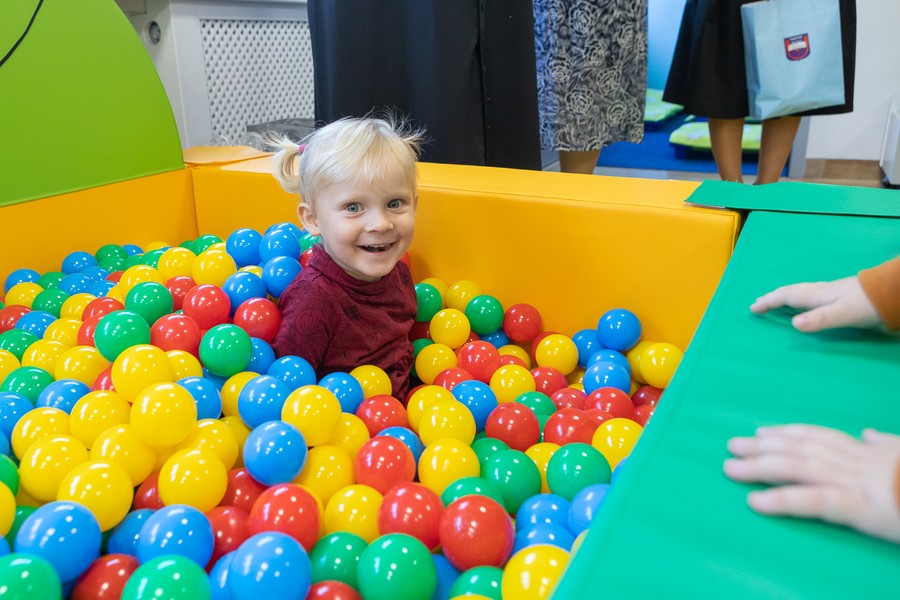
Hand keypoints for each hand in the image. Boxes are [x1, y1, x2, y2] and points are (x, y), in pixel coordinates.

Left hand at [724, 425, 899, 541]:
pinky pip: (815, 502)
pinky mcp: (864, 509)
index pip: (822, 437)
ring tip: (731, 469)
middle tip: (732, 446)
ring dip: (760, 468)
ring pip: (799, 469)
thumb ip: (888, 444)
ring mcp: (860, 483)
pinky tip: (755, 502)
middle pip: (801, 449)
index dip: (789, 432)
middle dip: (764, 447)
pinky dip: (783, 500)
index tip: (762, 431)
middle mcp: (859, 462)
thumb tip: (867, 433)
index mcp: (871, 453)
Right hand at [749, 276, 880, 331]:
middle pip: (791, 291)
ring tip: (776, 300)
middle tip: (758, 303)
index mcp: (817, 296)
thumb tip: (794, 324)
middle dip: (773, 297)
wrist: (892, 293)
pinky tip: (807, 301)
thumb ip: (819, 320)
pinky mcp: (840, 295)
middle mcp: (821, 292)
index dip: (769, 302)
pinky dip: (799, 297)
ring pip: (801, 292)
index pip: (787, 297)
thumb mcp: (843, 315)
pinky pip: (811, 294)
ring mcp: (831, 292)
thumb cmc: (867, 305)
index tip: (753, 308)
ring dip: (785, 296)